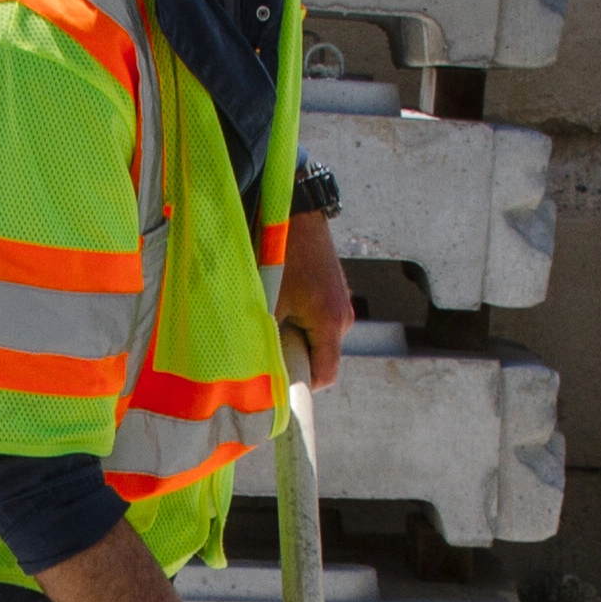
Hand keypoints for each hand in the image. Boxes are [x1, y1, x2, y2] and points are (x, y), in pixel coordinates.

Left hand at [276, 213, 353, 390]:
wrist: (297, 215)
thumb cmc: (281, 255)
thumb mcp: (268, 301)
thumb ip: (266, 338)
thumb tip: (256, 371)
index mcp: (331, 323)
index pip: (326, 376)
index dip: (302, 386)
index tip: (280, 386)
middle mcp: (344, 318)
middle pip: (321, 359)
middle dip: (295, 359)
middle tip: (267, 348)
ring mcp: (342, 306)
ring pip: (318, 341)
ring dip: (295, 339)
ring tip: (273, 320)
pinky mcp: (335, 296)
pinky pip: (319, 324)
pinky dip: (300, 323)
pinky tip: (282, 306)